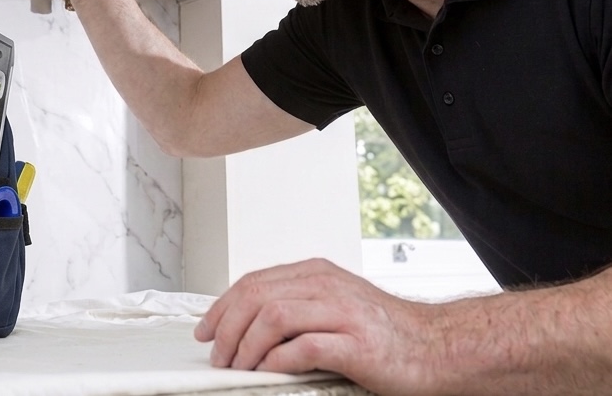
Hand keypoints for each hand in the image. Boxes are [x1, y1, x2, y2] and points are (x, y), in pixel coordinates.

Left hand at [194, 258, 433, 395]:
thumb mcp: (334, 303)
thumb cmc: (386, 330)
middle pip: (256, 295)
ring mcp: (341, 312)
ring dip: (246, 345)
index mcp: (316, 273)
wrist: (437, 345)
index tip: (206, 328)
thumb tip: (250, 325)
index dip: (222, 306)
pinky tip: (268, 371)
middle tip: (217, 354)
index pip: (254, 281)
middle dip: (226, 326)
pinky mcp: (356, 344)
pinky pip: (303, 347)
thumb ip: (298, 306)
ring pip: (273, 316)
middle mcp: (325, 285)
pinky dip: (277, 360)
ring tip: (237, 367)